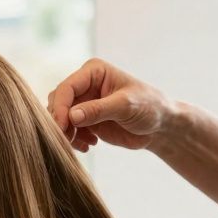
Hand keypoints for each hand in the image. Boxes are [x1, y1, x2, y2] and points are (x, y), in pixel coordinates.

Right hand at [46, 58, 178, 152]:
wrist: (160, 126)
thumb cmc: (149, 107)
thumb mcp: (125, 106)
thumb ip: (98, 110)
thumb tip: (71, 116)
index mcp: (93, 72)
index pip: (67, 88)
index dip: (61, 108)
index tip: (63, 127)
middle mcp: (85, 85)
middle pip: (58, 102)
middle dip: (60, 122)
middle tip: (68, 139)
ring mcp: (84, 103)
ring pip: (60, 117)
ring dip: (66, 133)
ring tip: (82, 144)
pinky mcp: (85, 120)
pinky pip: (68, 130)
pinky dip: (73, 140)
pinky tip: (89, 145)